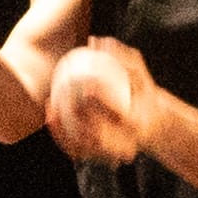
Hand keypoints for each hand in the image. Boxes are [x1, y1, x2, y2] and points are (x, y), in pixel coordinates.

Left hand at [44, 38, 154, 165]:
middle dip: (80, 120)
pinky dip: (61, 135)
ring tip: (51, 110)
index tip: (88, 86)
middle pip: (100, 136)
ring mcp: (110, 153)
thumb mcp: (138, 73)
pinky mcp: (97, 157)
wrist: (147, 124)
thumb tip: (96, 41)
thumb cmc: (140, 92)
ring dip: (65, 130)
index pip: (121, 115)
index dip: (104, 102)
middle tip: (64, 100)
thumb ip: (122, 56)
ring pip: (84, 146)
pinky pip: (76, 149)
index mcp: (139, 124)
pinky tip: (50, 117)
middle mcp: (126, 143)